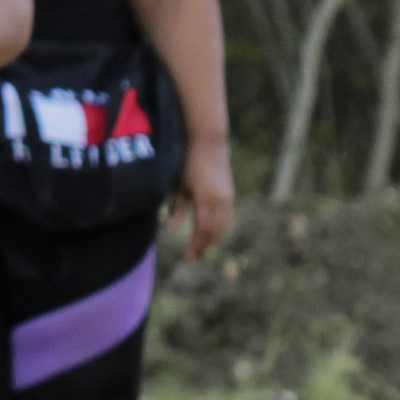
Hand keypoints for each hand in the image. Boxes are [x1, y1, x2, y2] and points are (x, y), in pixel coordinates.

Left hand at [170, 136, 233, 260]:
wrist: (210, 142)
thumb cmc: (189, 161)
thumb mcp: (180, 184)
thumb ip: (178, 207)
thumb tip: (170, 227)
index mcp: (206, 199)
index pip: (202, 230)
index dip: (196, 245)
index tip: (189, 256)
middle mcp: (220, 200)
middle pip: (214, 231)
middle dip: (204, 245)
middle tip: (194, 257)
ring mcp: (227, 197)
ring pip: (222, 226)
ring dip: (212, 239)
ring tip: (202, 247)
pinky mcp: (229, 195)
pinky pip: (226, 218)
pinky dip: (218, 229)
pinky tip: (211, 234)